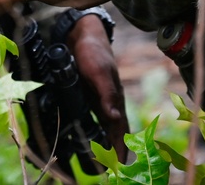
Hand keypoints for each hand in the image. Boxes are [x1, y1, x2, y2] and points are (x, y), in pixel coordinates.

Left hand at [65, 15, 127, 160]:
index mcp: (115, 99)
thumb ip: (107, 94)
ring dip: (104, 143)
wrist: (83, 35)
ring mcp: (100, 99)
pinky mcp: (89, 95)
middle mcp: (109, 101)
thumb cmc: (92, 52)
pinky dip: (94, 130)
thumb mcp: (98, 72)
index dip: (121, 148)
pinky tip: (89, 137)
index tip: (121, 168)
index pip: (120, 129)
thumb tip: (115, 118)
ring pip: (105, 126)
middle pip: (114, 131)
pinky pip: (94, 118)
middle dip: (114, 151)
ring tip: (101, 162)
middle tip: (110, 171)